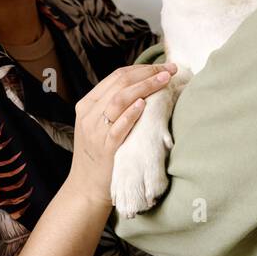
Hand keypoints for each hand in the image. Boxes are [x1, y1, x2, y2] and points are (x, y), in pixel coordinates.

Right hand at [66, 62, 177, 208]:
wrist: (85, 188)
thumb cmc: (99, 155)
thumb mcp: (98, 126)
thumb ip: (113, 107)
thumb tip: (144, 87)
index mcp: (87, 105)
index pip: (116, 77)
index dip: (142, 68)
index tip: (163, 66)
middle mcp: (89, 115)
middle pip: (120, 84)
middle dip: (147, 73)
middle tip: (170, 69)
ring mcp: (95, 131)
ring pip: (119, 99)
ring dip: (144, 87)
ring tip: (164, 80)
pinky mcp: (105, 148)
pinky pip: (118, 126)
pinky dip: (131, 113)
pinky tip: (144, 104)